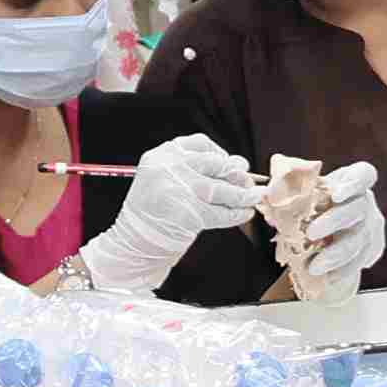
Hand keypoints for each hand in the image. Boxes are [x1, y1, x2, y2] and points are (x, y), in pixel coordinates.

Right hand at [78, 129, 261, 297]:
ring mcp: (177, 190)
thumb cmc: (154, 211)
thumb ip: (196, 171)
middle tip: (249, 184)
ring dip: (243, 195)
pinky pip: (220, 212)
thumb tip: (240, 166)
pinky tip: (244, 214)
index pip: (201, 144)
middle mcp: (168, 168)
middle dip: (237, 174)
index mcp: (162, 155)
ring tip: (254, 198)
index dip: (222, 154)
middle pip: (215, 164)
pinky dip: (236, 214)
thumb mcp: (166, 180)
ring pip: (221, 189)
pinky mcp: (187, 213)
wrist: (133, 242)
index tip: (232, 164)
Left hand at [276, 158, 386, 294]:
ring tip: (314, 266)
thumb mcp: (301, 194)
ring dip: (336, 254)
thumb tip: (269, 194)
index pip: (364, 174)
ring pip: (359, 239)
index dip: (354, 183)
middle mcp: (365, 202)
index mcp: (351, 182)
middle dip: (334, 221)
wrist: (327, 232)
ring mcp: (371, 226)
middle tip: (311, 233)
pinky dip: (342, 270)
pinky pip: (359, 261)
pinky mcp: (371, 249)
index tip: (336, 195)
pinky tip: (327, 277)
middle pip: (358, 209)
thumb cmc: (312, 206)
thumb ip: (289, 190)